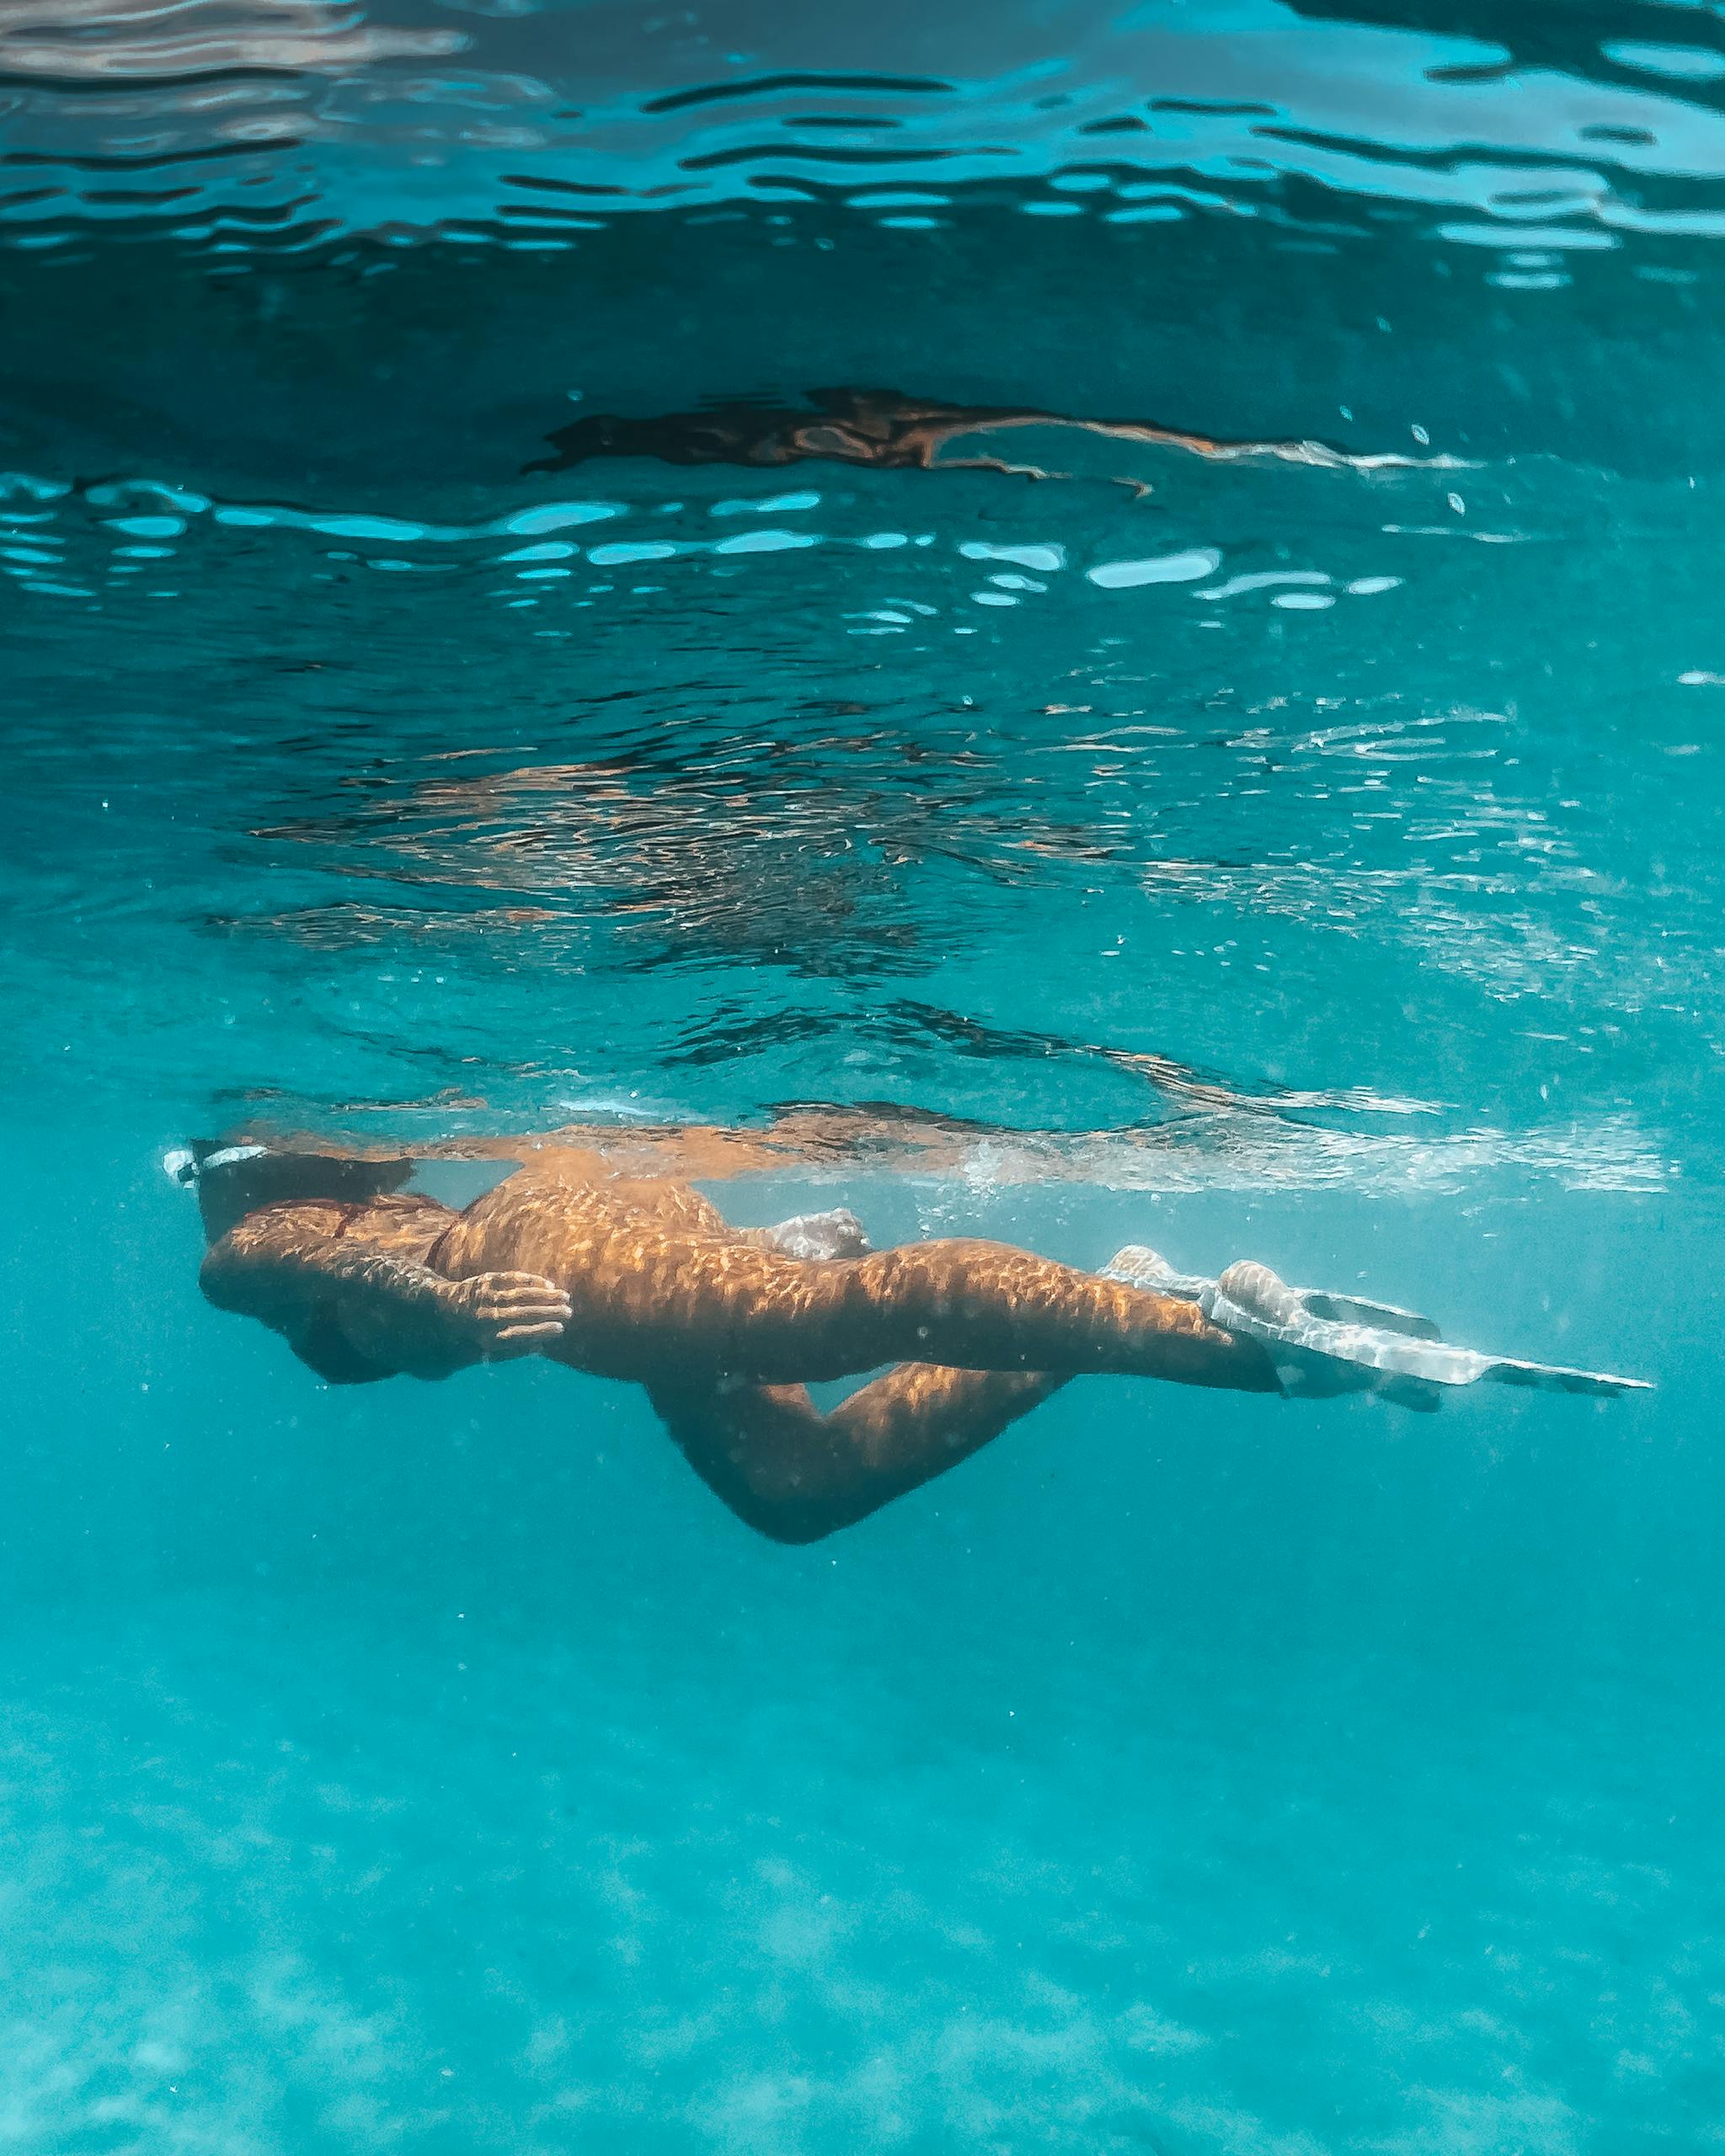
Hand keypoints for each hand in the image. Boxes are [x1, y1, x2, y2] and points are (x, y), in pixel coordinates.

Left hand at [442, 1272, 571, 1358]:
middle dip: (548, 1312)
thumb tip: (541, 1347)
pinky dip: (532, 1281)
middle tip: (569, 1312)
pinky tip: (548, 1285)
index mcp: (487, 1337)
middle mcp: (487, 1316)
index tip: (559, 1329)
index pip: (519, 1335)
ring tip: (565, 1297)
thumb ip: (513, 1351)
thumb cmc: (474, 1333)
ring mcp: (487, 1296)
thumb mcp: (487, 1348)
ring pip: (521, 1295)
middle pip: (522, 1314)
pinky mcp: (488, 1280)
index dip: (540, 1331)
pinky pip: (513, 1279)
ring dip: (545, 1296)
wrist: (445, 1308)